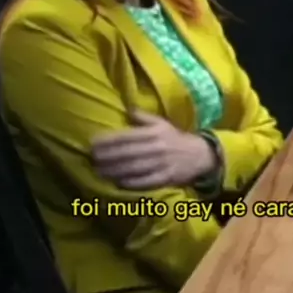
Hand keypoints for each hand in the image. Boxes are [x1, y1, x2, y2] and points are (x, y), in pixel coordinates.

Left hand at [91, 109, 217, 189]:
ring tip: (99, 171)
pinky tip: (118, 183)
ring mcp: (161, 163)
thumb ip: (143, 117)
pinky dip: (132, 183)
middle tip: (91, 158)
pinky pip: (146, 181)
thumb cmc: (175, 138)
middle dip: (108, 156)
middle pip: (128, 152)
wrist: (201, 155)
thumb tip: (127, 109)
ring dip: (115, 170)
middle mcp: (156, 147)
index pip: (127, 136)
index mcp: (153, 133)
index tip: (93, 143)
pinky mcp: (166, 178)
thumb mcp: (162, 123)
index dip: (109, 140)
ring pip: (134, 167)